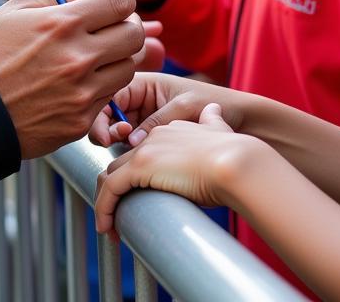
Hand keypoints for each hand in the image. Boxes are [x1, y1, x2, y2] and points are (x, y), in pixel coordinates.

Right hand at [0, 0, 144, 158]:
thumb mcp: (17, 8)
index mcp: (64, 22)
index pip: (121, 2)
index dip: (119, 1)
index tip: (111, 7)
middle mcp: (79, 57)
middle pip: (134, 35)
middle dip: (126, 28)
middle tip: (108, 31)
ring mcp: (82, 92)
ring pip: (129, 68)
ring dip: (117, 60)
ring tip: (92, 59)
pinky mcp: (80, 122)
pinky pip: (109, 98)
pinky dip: (100, 88)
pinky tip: (76, 84)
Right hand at [88, 72, 247, 147]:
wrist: (241, 118)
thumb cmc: (215, 102)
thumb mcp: (185, 106)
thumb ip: (157, 121)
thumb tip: (131, 142)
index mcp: (145, 83)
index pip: (111, 95)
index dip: (103, 113)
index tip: (109, 133)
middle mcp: (139, 100)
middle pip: (107, 114)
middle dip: (104, 128)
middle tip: (111, 142)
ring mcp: (143, 119)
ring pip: (116, 131)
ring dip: (113, 141)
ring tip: (125, 152)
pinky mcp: (150, 138)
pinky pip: (130, 145)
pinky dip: (126, 153)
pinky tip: (132, 162)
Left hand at [95, 104, 256, 232]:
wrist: (235, 161)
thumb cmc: (233, 153)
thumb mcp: (219, 130)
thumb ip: (212, 122)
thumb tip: (213, 110)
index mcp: (168, 130)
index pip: (140, 153)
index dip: (133, 177)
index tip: (136, 200)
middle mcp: (153, 136)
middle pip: (120, 164)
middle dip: (114, 192)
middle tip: (117, 218)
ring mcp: (145, 150)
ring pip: (110, 176)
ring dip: (106, 204)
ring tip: (111, 227)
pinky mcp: (140, 167)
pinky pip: (110, 189)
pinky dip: (104, 209)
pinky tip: (108, 228)